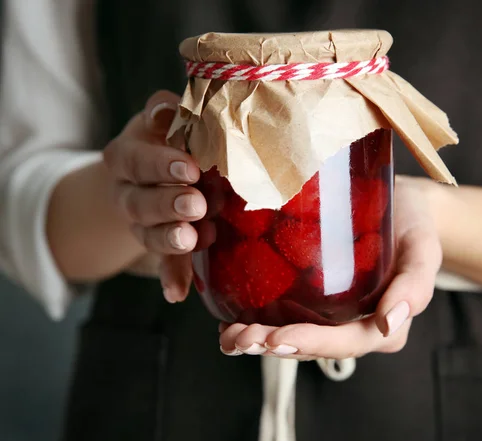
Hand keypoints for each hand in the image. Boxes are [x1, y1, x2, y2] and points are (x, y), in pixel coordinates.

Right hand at [103, 90, 210, 301]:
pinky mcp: (158, 243)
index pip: (136, 160)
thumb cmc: (169, 139)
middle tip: (196, 205)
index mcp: (128, 156)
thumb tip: (168, 109)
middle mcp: (128, 191)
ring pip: (148, 234)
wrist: (155, 173)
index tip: (190, 169)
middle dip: (167, 205)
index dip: (160, 165)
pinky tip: (177, 293)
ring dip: (170, 239)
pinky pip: (162, 263)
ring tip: (192, 239)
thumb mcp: (164, 120)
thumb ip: (166, 115)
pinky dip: (171, 277)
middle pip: (139, 202)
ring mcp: (141, 222)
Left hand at [219, 176, 441, 359]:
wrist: (402, 205)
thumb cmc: (415, 226)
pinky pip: (288, 314)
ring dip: (260, 340)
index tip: (276, 339)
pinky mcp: (317, 298)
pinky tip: (231, 316)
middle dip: (273, 346)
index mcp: (383, 326)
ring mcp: (334, 315)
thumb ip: (415, 286)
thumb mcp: (423, 250)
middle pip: (312, 346)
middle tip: (238, 339)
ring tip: (228, 336)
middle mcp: (355, 327)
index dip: (310, 344)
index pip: (345, 343)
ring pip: (295, 335)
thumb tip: (390, 323)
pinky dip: (259, 318)